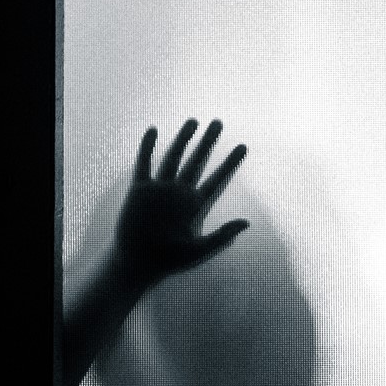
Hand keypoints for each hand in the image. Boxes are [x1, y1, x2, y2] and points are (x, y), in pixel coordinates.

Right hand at [114, 118, 248, 281]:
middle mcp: (180, 193)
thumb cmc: (170, 260)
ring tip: (194, 121)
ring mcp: (160, 189)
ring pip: (173, 157)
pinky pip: (144, 164)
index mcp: (197, 206)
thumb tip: (247, 223)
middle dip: (208, 142)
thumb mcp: (200, 250)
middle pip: (197, 161)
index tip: (243, 146)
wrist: (138, 264)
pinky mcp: (139, 190)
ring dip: (183, 139)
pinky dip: (147, 147)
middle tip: (219, 122)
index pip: (218, 179)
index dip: (230, 163)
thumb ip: (222, 235)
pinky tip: (153, 130)